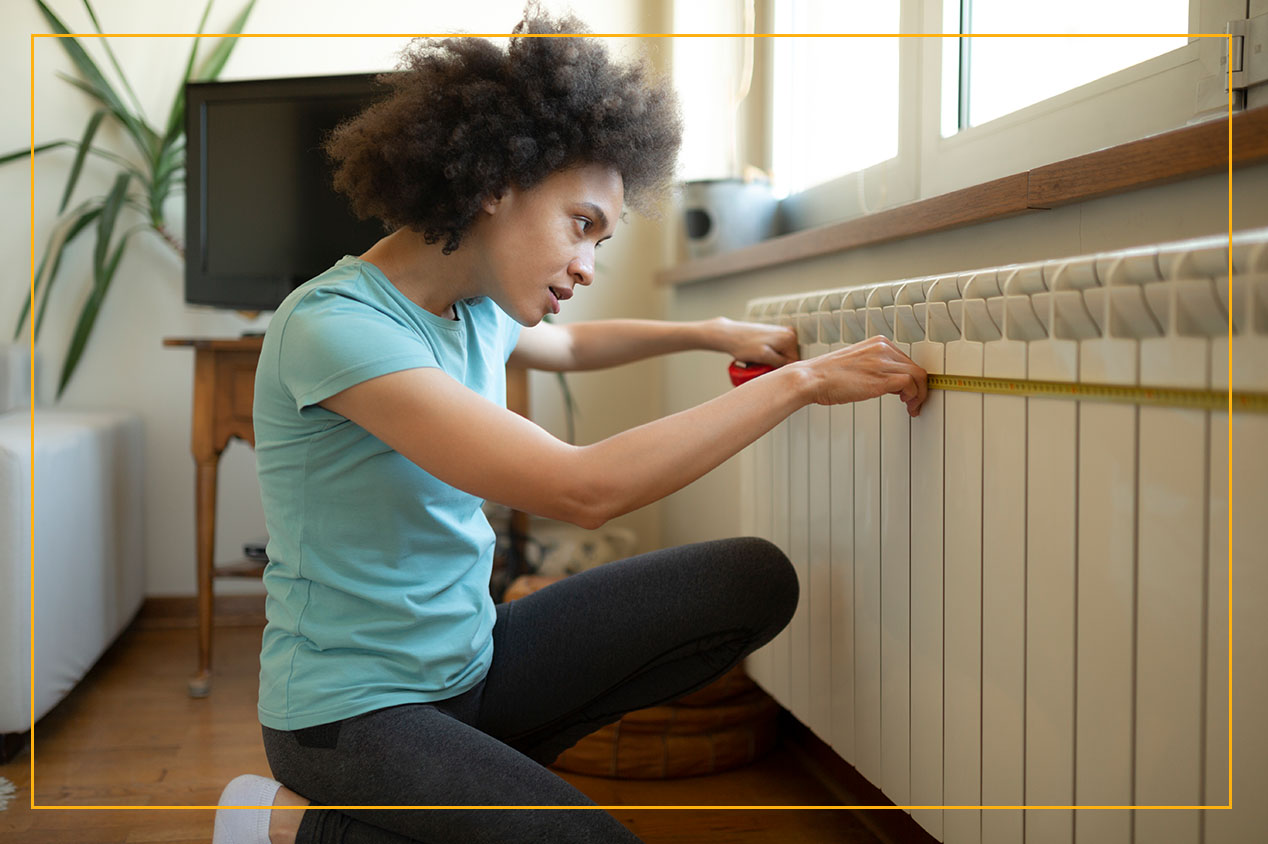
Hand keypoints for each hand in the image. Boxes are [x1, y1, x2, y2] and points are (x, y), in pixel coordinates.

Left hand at [710, 317, 799, 366]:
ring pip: (781, 357)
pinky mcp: (774, 336)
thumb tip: (793, 368)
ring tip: (757, 362)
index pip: (794, 363)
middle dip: (775, 366)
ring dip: (770, 363)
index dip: (781, 370)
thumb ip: (781, 362)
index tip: (768, 371)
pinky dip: (767, 357)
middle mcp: (789, 334)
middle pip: (788, 360)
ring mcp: (782, 334)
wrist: (729, 335)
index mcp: (790, 338)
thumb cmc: (743, 344)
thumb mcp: (764, 356)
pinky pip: (775, 352)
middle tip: (761, 366)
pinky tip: (756, 357)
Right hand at [798, 335, 927, 416]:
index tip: (909, 390)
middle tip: (913, 402)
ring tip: (912, 406)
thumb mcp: (857, 364)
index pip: (906, 360)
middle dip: (919, 387)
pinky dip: (914, 396)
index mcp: (878, 343)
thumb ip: (875, 368)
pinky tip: (907, 405)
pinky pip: (910, 384)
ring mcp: (882, 362)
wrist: (811, 378)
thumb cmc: (828, 375)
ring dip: (919, 394)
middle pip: (915, 367)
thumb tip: (890, 384)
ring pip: (918, 376)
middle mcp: (883, 349)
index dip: (912, 378)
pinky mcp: (881, 378)